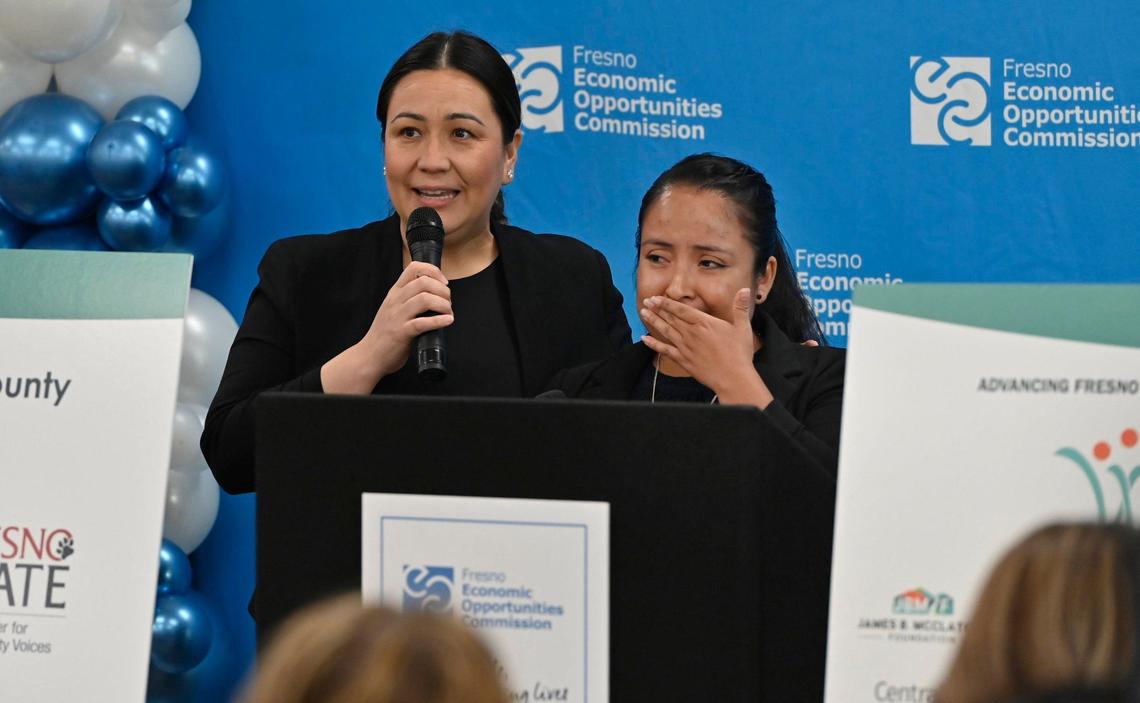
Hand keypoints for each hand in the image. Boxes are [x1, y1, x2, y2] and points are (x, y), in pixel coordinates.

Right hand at [321, 262, 452, 393]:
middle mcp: (395, 301)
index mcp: (395, 293)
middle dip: (443, 290)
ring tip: (448, 313)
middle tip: (448, 302)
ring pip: (424, 299)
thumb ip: (410, 299)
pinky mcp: (401, 333)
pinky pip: (422, 322)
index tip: (443, 283)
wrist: (369, 356)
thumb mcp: (395, 309)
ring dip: (443, 304)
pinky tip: (447, 321)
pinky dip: (439, 320)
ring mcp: (397, 316)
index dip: (433, 271)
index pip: (414, 268)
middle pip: (423, 282)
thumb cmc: (385, 334)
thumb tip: (436, 295)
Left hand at [639, 289, 773, 408]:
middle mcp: (691, 333)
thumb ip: (741, 307)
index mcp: (704, 323)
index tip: (655, 298)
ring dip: (653, 321)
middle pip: (670, 318)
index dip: (666, 303)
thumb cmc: (739, 353)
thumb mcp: (743, 327)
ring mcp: (685, 347)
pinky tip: (644, 339)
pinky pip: (665, 350)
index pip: (681, 310)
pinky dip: (654, 344)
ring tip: (643, 313)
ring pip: (665, 331)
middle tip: (646, 301)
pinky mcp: (683, 360)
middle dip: (657, 309)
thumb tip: (745, 290)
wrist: (733, 378)